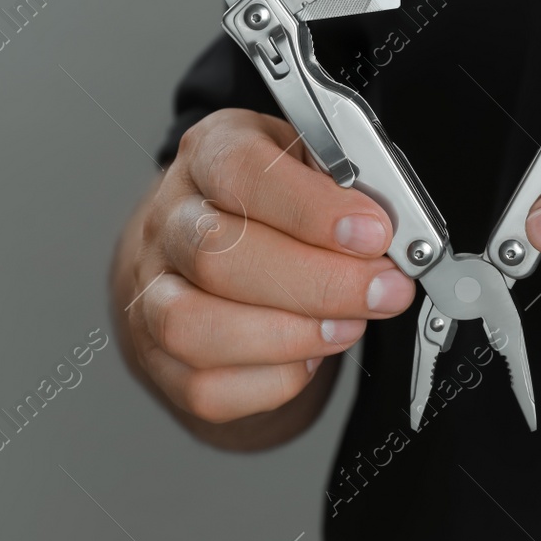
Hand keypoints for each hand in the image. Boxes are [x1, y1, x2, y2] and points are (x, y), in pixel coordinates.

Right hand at [115, 108, 415, 425]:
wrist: (211, 243)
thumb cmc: (270, 201)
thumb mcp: (308, 161)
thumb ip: (344, 185)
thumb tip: (389, 230)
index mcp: (208, 153)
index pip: (241, 172)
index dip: (311, 208)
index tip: (374, 233)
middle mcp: (168, 219)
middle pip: (218, 256)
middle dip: (318, 283)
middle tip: (384, 290)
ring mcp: (150, 291)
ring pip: (194, 327)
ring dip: (290, 336)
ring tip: (349, 325)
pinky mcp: (157, 356)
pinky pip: (205, 386)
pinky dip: (271, 380)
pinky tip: (309, 356)